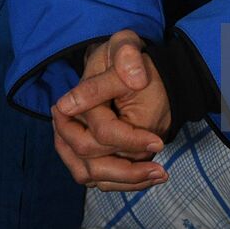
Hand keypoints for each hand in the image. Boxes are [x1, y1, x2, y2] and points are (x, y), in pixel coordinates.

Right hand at [50, 30, 170, 191]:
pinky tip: (148, 178)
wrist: (124, 66)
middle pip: (90, 163)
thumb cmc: (123, 57)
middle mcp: (69, 126)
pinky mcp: (85, 155)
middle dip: (127, 170)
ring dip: (125, 182)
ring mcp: (73, 143)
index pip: (102, 133)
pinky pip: (98, 179)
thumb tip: (135, 78)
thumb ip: (128, 56)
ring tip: (158, 175)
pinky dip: (122, 183)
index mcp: (77, 102)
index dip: (131, 140)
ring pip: (92, 176)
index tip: (159, 141)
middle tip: (160, 169)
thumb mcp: (126, 46)